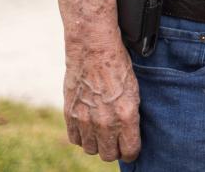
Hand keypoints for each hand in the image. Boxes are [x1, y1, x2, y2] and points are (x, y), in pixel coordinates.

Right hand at [62, 36, 140, 160]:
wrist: (94, 50)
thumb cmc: (119, 67)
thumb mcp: (134, 91)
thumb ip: (130, 115)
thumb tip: (129, 133)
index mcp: (126, 115)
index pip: (130, 150)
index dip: (132, 152)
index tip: (132, 149)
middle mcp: (105, 122)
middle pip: (108, 155)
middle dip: (115, 151)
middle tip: (117, 141)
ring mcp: (85, 119)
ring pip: (91, 149)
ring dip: (97, 144)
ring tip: (102, 133)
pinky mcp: (70, 114)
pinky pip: (75, 139)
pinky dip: (81, 136)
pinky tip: (88, 127)